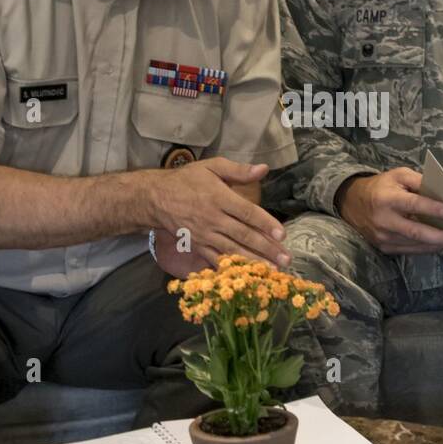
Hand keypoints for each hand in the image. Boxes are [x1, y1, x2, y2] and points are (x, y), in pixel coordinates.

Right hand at [147, 158, 289, 268]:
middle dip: (266, 248)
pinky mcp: (198, 246)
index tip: (282, 234)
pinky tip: (246, 277)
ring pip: (232, 250)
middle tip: (286, 259)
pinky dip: (231, 269)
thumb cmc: (187, 180)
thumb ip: (238, 170)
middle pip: (243, 235)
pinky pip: (216, 259)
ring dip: (254, 262)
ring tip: (272, 271)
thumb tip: (264, 169)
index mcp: (219, 198)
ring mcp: (205, 235)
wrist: (156, 198)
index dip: (265, 224)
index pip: (247, 213)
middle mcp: (213, 218)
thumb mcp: (212, 167)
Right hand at [336, 168, 442, 254]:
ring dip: (434, 245)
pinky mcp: (383, 247)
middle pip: (414, 231)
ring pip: (413, 244)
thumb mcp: (398, 175)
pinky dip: (424, 249)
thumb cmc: (381, 186)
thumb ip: (420, 181)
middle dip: (437, 236)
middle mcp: (383, 220)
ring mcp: (382, 236)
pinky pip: (407, 250)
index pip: (412, 204)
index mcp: (387, 198)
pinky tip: (438, 246)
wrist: (352, 203)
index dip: (431, 209)